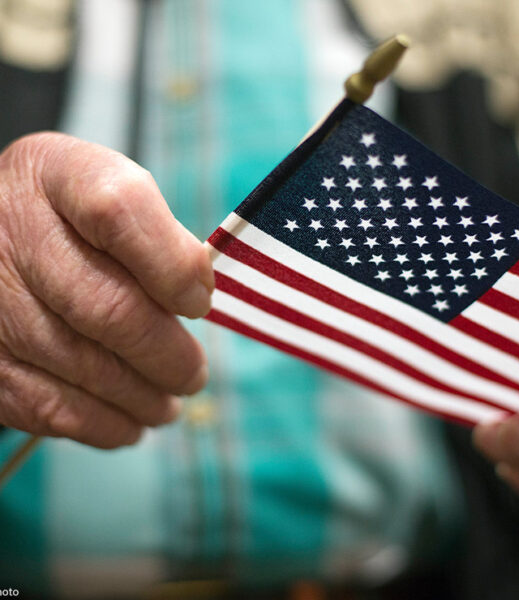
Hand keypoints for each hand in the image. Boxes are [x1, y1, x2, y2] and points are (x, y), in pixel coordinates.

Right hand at [0, 133, 213, 447]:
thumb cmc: (71, 222)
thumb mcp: (111, 195)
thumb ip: (158, 235)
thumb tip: (200, 296)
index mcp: (56, 175)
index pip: (121, 211)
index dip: (173, 267)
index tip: (200, 302)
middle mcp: (12, 232)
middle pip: (109, 307)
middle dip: (168, 356)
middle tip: (193, 376)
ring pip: (85, 366)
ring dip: (142, 398)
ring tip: (167, 405)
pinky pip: (48, 405)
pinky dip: (101, 424)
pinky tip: (127, 424)